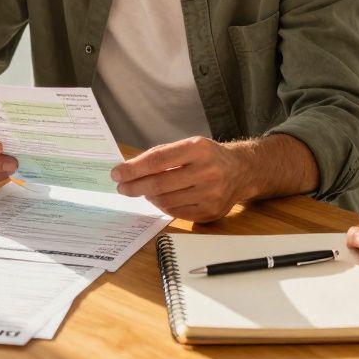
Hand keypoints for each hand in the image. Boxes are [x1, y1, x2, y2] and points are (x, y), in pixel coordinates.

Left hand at [110, 136, 245, 222]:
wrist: (241, 171)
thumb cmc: (208, 157)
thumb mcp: (189, 145)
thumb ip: (161, 155)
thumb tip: (129, 169)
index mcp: (199, 149)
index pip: (158, 160)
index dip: (134, 168)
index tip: (117, 173)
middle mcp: (207, 171)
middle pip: (159, 184)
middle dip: (135, 187)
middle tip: (122, 187)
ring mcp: (210, 194)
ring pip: (165, 200)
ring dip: (149, 196)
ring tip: (145, 190)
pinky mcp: (210, 211)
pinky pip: (176, 212)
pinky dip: (163, 205)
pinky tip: (161, 198)